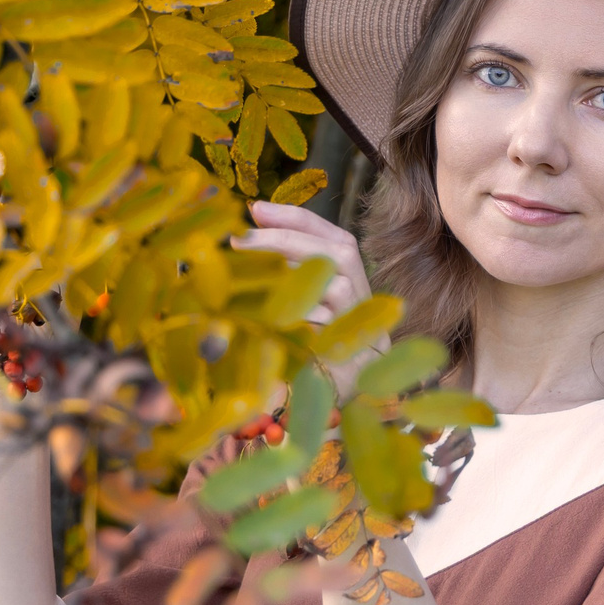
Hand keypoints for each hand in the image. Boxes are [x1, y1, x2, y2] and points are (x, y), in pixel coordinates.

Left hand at [231, 203, 380, 392]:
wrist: (344, 396)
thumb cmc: (314, 345)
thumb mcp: (299, 303)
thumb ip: (286, 271)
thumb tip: (246, 233)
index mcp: (351, 277)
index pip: (332, 235)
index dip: (297, 218)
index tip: (256, 208)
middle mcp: (362, 296)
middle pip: (336, 254)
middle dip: (286, 239)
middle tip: (241, 237)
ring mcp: (360, 324)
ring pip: (333, 286)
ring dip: (287, 274)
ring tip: (244, 271)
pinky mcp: (348, 353)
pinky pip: (321, 326)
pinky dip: (290, 315)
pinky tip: (259, 312)